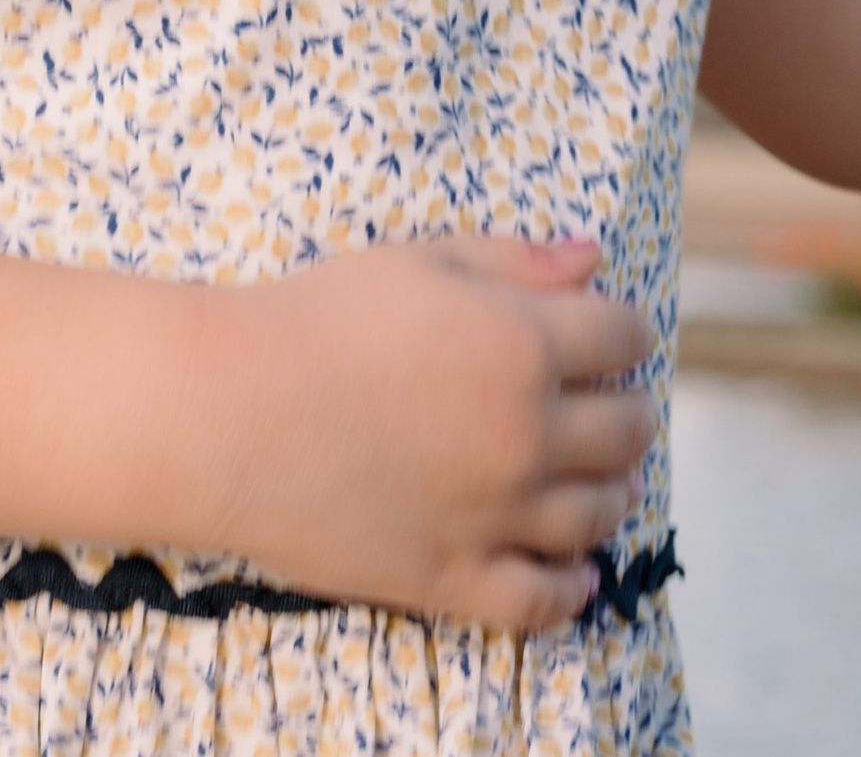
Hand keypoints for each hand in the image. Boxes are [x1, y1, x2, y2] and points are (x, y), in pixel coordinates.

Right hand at [219, 233, 651, 626]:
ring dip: (613, 493)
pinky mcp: (455, 579)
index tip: (614, 334)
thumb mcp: (418, 260)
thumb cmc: (317, 318)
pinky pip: (544, 602)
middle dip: (630, 412)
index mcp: (523, 344)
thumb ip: (515, 258)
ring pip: (596, 515)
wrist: (231, 412)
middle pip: (624, 431)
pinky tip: (580, 574)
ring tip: (603, 481)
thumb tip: (594, 258)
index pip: (622, 337)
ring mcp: (497, 516)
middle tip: (615, 406)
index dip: (625, 331)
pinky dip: (574, 589)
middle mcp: (528, 434)